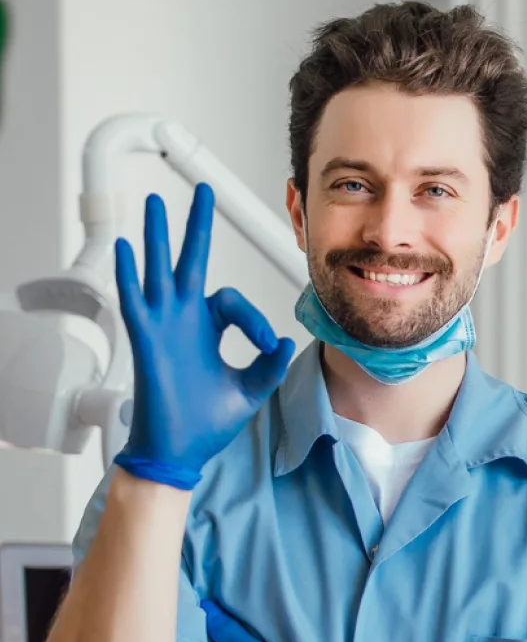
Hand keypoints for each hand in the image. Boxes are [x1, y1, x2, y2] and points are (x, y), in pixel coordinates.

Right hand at [114, 184, 295, 489]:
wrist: (180, 450)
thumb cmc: (208, 421)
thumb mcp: (250, 389)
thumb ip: (268, 364)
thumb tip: (285, 340)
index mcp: (209, 329)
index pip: (232, 301)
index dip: (253, 319)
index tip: (266, 344)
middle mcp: (184, 320)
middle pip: (190, 262)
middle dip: (197, 227)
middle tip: (205, 191)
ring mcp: (163, 326)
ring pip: (159, 269)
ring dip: (157, 235)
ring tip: (156, 201)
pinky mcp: (146, 339)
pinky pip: (135, 299)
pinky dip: (129, 273)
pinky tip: (126, 246)